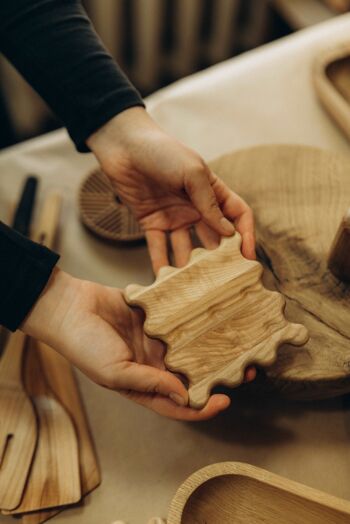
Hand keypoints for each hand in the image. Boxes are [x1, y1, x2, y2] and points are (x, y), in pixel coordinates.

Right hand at [21, 268, 255, 419]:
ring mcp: (154, 339)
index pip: (178, 404)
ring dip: (211, 345)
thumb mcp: (116, 372)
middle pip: (190, 374)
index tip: (224, 399)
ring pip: (189, 346)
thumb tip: (185, 395)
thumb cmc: (85, 345)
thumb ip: (151, 383)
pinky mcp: (154, 316)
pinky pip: (178, 318)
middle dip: (216, 374)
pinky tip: (214, 314)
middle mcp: (152, 364)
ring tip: (237, 341)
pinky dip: (194, 317)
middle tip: (244, 369)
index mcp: (142, 385)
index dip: (202, 406)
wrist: (69, 307)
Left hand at [87, 107, 254, 272]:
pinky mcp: (153, 224)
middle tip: (223, 281)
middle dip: (220, 258)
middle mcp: (197, 207)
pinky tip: (165, 283)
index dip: (245, 235)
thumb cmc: (162, 152)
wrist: (123, 147)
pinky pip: (160, 248)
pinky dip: (162, 265)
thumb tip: (228, 232)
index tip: (247, 258)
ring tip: (194, 287)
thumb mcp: (192, 172)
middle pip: (215, 238)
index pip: (238, 215)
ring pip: (188, 248)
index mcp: (213, 191)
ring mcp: (175, 217)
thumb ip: (209, 203)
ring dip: (191, 267)